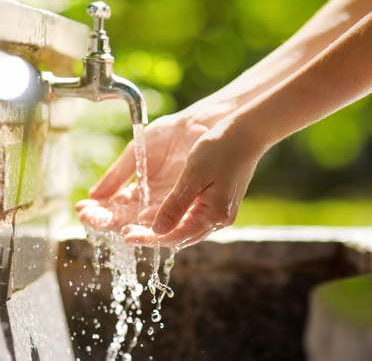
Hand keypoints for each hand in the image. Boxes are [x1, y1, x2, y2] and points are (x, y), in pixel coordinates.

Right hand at [75, 113, 209, 231]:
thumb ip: (117, 175)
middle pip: (124, 219)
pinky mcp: (185, 205)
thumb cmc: (167, 136)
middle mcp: (151, 204)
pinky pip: (167, 220)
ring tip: (111, 225)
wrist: (196, 126)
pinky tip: (136, 223)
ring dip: (126, 226)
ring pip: (143, 224)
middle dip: (105, 220)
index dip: (98, 210)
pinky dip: (152, 224)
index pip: (113, 207)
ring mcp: (167, 206)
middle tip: (89, 219)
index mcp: (137, 191)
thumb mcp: (136, 154)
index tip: (81, 210)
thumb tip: (93, 196)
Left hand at [123, 118, 260, 248]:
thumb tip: (157, 230)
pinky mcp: (217, 203)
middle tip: (125, 233)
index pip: (175, 236)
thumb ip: (175, 205)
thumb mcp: (193, 175)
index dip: (149, 238)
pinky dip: (171, 219)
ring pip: (183, 229)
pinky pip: (190, 218)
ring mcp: (219, 213)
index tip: (126, 236)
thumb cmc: (220, 149)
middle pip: (178, 237)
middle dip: (151, 236)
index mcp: (213, 215)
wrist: (246, 134)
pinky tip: (156, 214)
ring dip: (160, 229)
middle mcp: (218, 220)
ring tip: (134, 226)